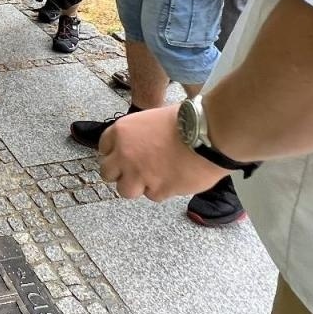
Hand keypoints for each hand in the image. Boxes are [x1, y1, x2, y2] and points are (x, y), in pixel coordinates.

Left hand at [97, 105, 227, 201]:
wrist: (208, 134)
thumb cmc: (188, 121)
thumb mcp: (154, 118)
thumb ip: (140, 134)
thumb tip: (140, 143)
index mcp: (122, 131)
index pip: (104, 147)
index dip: (115, 153)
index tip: (122, 157)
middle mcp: (125, 154)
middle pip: (107, 172)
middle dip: (120, 173)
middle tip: (135, 172)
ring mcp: (139, 174)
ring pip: (125, 190)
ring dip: (138, 186)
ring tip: (155, 178)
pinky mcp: (157, 190)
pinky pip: (153, 195)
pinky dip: (163, 190)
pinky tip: (175, 177)